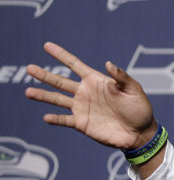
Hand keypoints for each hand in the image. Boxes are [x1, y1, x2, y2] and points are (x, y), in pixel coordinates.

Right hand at [24, 42, 156, 149]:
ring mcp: (82, 108)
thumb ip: (121, 77)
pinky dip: (55, 119)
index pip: (75, 65)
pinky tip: (46, 116)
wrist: (140, 133)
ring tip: (28, 92)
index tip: (47, 45)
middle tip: (29, 68)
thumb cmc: (139, 109)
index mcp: (96, 81)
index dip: (61, 55)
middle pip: (60, 81)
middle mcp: (85, 93)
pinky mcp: (82, 124)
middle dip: (44, 75)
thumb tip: (108, 64)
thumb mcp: (134, 90)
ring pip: (57, 100)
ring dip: (43, 96)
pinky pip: (65, 120)